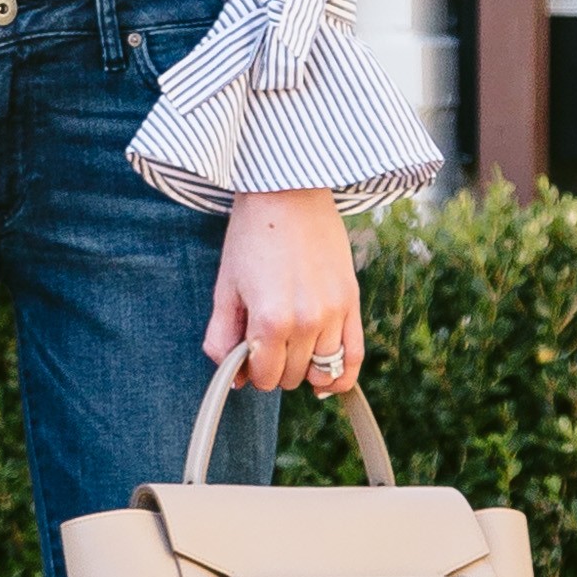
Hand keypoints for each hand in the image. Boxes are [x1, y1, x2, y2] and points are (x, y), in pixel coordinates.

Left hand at [204, 190, 363, 397]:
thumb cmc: (250, 237)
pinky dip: (341, 377)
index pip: (264, 377)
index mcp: (270, 320)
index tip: (246, 355)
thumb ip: (222, 338)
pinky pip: (354, 357)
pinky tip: (325, 383)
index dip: (251, 371)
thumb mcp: (225, 287)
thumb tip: (233, 379)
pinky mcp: (351, 301)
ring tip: (290, 349)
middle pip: (291, 376)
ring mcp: (333, 312)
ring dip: (303, 368)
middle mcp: (306, 322)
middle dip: (275, 367)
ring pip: (321, 370)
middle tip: (265, 342)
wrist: (287, 192)